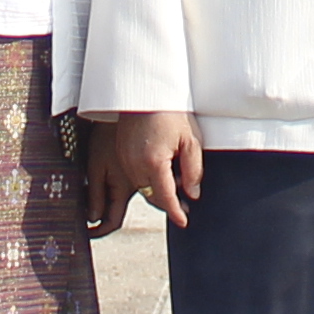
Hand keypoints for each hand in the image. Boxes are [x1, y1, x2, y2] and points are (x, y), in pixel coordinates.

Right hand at [100, 111, 204, 231]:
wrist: (145, 91)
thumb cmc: (169, 111)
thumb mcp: (189, 140)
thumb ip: (193, 170)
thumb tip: (193, 193)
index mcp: (153, 162)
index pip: (166, 197)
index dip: (176, 212)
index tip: (184, 222)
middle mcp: (135, 165)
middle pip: (152, 196)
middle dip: (168, 203)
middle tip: (185, 205)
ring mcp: (125, 160)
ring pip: (143, 187)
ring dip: (158, 191)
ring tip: (176, 185)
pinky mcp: (120, 153)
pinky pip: (135, 176)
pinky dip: (148, 179)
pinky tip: (162, 171)